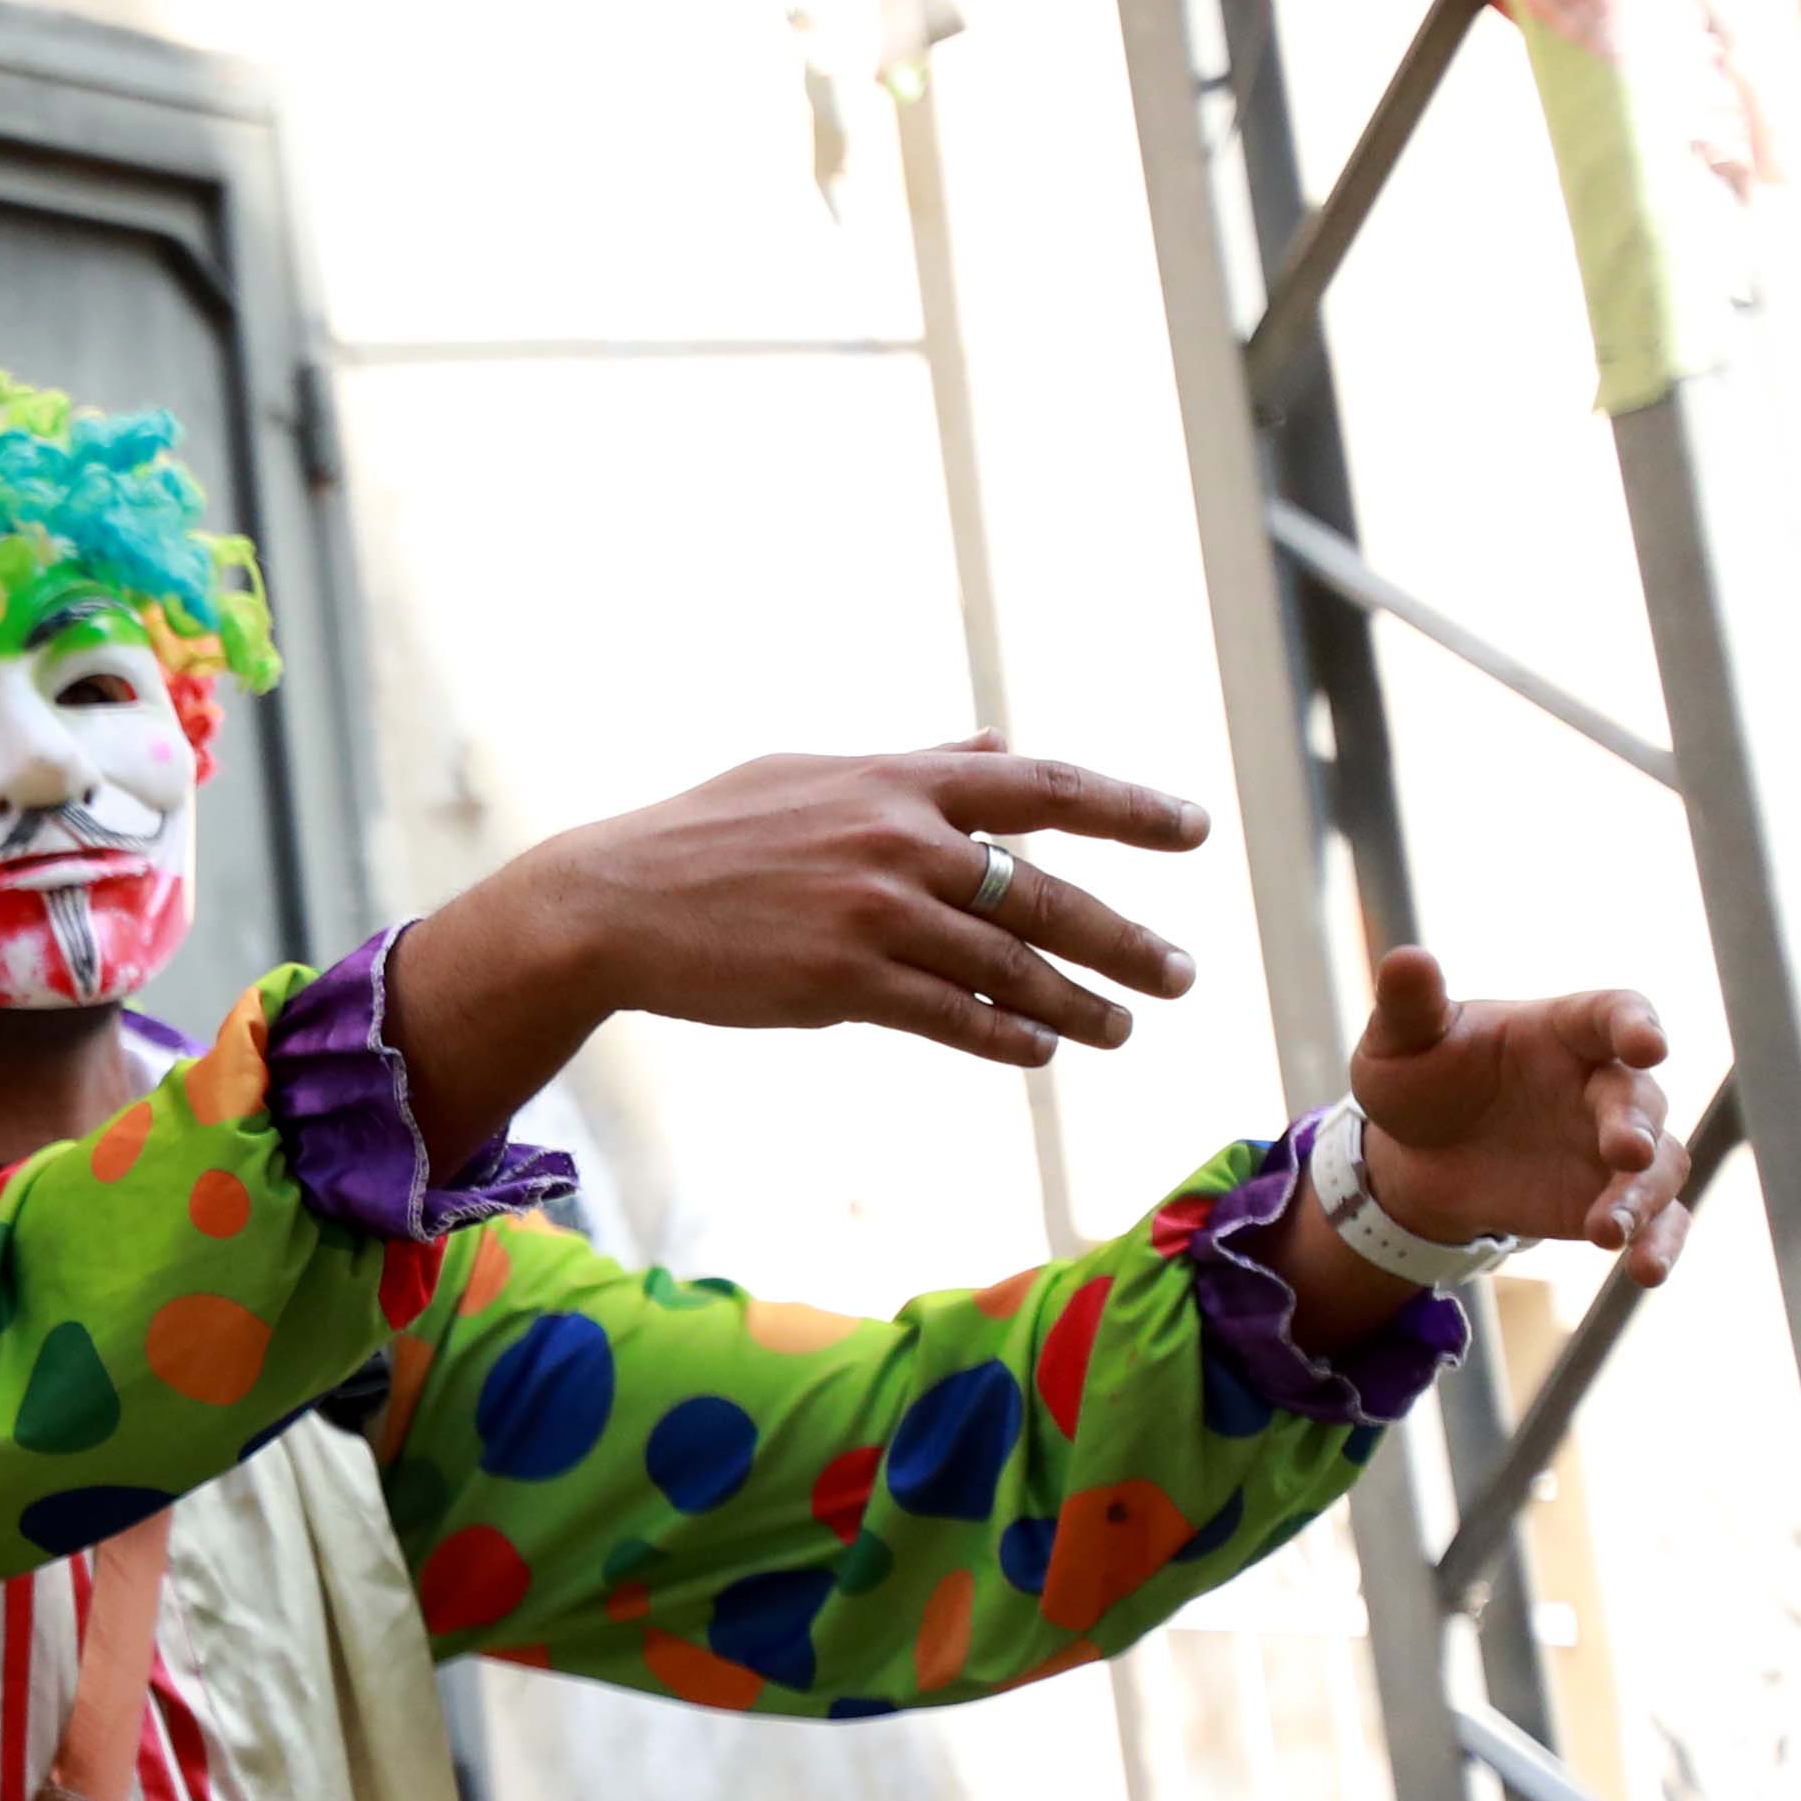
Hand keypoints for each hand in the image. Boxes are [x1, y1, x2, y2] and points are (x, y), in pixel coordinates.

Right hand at [387, 742, 1211, 1158]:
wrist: (609, 904)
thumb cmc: (705, 834)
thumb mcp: (810, 776)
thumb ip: (915, 766)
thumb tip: (999, 750)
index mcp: (898, 781)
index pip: (1042, 787)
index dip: (1127, 808)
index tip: (1192, 831)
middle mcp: (900, 843)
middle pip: (1046, 894)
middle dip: (1124, 938)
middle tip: (1182, 972)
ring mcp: (875, 916)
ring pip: (1009, 966)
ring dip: (1079, 1002)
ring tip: (1124, 1026)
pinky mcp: (842, 983)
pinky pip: (951, 1015)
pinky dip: (1004, 1035)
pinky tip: (1039, 1050)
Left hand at [1344, 948, 1691, 1277]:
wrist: (1416, 1152)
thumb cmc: (1422, 1078)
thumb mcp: (1401, 1042)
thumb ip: (1411, 1005)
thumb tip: (1405, 957)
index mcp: (1566, 1029)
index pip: (1615, 1014)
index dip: (1636, 1025)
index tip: (1648, 1044)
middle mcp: (1602, 1083)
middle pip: (1639, 1099)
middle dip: (1635, 1125)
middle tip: (1624, 1153)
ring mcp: (1612, 1145)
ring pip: (1657, 1166)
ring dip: (1641, 1197)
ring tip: (1608, 1231)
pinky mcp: (1606, 1197)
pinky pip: (1655, 1219)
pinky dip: (1660, 1242)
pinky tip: (1646, 1271)